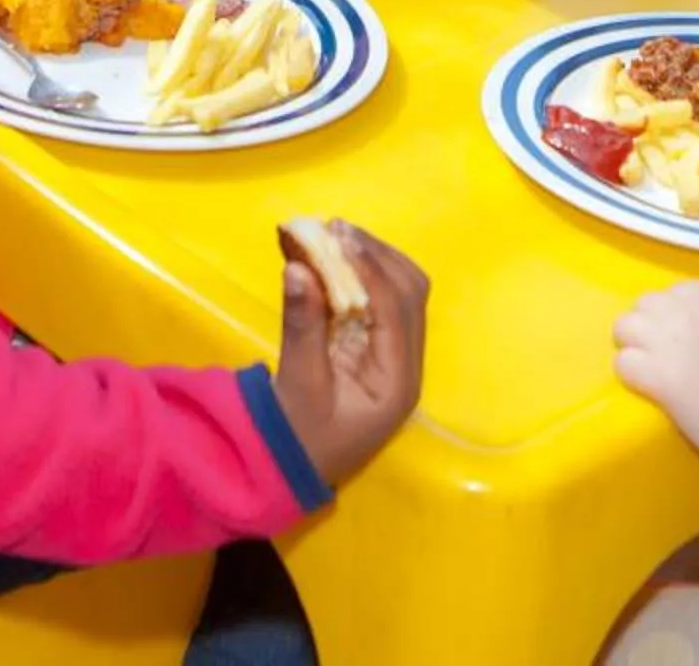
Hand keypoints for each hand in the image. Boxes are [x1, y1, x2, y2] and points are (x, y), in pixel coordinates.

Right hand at [271, 222, 427, 487]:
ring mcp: (397, 357)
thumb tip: (299, 267)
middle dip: (375, 255)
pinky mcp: (379, 351)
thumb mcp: (297, 383)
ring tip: (334, 235)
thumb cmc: (297, 435)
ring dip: (372, 260)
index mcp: (397, 380)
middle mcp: (408, 364)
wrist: (289, 469)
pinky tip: (334, 258)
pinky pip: (382, 302)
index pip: (395, 308)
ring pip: (401, 293)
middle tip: (335, 228)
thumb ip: (302, 324)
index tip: (336, 235)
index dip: (368, 267)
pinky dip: (362, 276)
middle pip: (409, 292)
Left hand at [614, 281, 698, 469]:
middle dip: (648, 324)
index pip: (678, 291)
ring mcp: (667, 342)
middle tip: (657, 350)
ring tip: (642, 364)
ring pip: (625, 326)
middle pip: (647, 303)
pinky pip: (622, 362)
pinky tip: (642, 384)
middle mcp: (687, 313)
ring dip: (631, 344)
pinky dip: (628, 373)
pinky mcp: (654, 375)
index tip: (678, 332)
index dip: (674, 311)